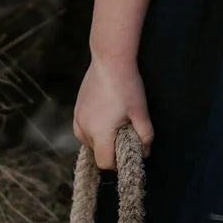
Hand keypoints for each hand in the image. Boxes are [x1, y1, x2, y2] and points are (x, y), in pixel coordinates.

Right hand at [73, 55, 153, 169]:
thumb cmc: (127, 86)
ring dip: (101, 140)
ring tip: (116, 124)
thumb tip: (146, 152)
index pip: (105, 162)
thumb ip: (145, 136)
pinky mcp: (77, 109)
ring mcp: (78, 117)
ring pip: (88, 141)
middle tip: (125, 133)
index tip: (128, 151)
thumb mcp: (141, 112)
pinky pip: (82, 129)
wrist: (110, 59)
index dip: (117, 163)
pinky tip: (106, 116)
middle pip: (96, 152)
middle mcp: (84, 128)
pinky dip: (93, 130)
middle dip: (111, 149)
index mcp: (100, 132)